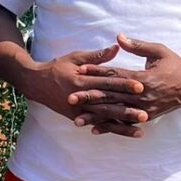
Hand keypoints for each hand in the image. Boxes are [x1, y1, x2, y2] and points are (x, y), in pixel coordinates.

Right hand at [16, 44, 145, 133]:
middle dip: (127, 109)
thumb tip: (116, 48)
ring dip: (122, 124)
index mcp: (81, 79)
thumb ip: (97, 56)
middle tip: (145, 113)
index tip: (140, 86)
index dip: (124, 84)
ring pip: (104, 117)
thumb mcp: (75, 57)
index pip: (106, 82)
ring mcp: (78, 109)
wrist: (35, 83)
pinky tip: (124, 132)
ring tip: (140, 128)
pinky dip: (110, 129)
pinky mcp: (76, 116)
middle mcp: (80, 97)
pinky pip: (96, 123)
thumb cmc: (56, 67)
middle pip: (108, 103)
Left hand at [71, 33, 180, 135]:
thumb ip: (137, 45)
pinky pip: (125, 122)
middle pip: (111, 96)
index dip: (97, 71)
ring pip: (115, 112)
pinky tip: (95, 129)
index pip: (115, 74)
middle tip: (70, 98)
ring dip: (96, 116)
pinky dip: (110, 126)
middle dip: (90, 97)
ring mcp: (145, 109)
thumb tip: (118, 36)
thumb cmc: (176, 65)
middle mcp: (143, 96)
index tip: (79, 70)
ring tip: (77, 120)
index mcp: (144, 78)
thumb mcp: (159, 51)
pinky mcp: (147, 117)